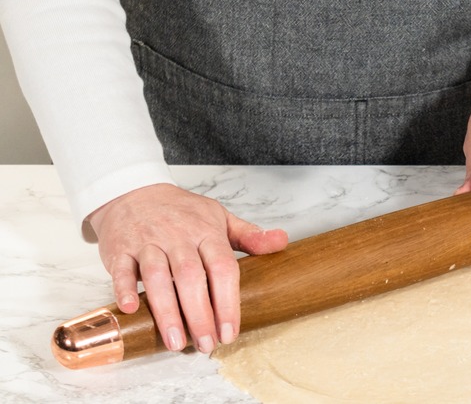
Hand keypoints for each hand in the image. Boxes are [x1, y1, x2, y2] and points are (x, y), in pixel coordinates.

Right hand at [88, 183, 287, 352]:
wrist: (134, 192)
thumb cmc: (182, 212)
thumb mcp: (219, 218)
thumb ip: (249, 235)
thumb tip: (282, 241)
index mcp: (206, 231)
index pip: (222, 268)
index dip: (228, 302)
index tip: (230, 332)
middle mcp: (177, 236)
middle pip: (191, 277)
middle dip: (200, 314)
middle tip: (207, 344)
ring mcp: (148, 241)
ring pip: (156, 277)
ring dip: (166, 311)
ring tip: (176, 342)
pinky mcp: (120, 248)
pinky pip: (122, 269)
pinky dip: (124, 289)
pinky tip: (132, 310)